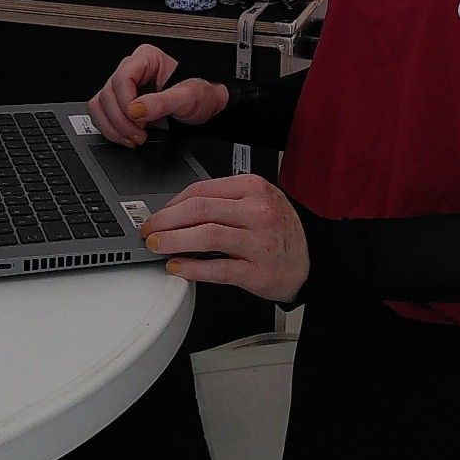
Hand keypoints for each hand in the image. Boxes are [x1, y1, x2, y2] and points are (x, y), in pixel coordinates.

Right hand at [88, 43, 227, 146]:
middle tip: (138, 135)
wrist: (208, 106)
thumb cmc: (201, 93)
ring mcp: (125, 87)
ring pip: (100, 104)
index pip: (122, 77)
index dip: (126, 102)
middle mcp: (133, 69)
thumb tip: (135, 109)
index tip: (138, 119)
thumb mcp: (188, 97)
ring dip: (113, 126)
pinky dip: (111, 129)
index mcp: (147, 59)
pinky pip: (103, 114)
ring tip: (133, 138)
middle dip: (120, 119)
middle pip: (108, 93)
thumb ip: (162, 102)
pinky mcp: (122, 103)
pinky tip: (127, 136)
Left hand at [140, 175, 309, 302]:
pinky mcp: (258, 272)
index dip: (171, 203)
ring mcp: (259, 242)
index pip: (201, 190)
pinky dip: (193, 268)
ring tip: (158, 247)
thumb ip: (221, 202)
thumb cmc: (278, 230)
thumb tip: (175, 211)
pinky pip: (218, 269)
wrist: (310, 260)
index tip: (156, 215)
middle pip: (200, 209)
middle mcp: (258, 211)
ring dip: (175, 241)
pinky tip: (177, 268)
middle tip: (149, 231)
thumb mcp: (256, 202)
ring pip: (207, 236)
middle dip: (166, 221)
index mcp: (253, 188)